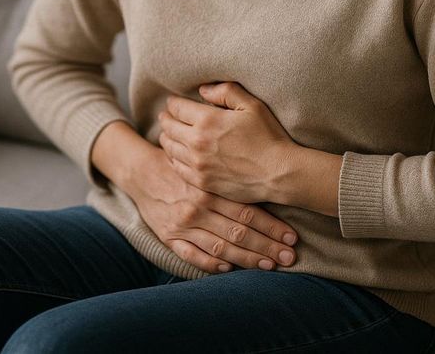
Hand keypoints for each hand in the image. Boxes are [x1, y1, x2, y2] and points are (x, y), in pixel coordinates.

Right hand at [126, 147, 298, 273]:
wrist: (142, 172)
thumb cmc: (182, 168)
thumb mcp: (206, 165)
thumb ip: (231, 178)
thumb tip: (268, 185)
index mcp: (210, 188)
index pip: (247, 211)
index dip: (272, 226)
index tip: (292, 237)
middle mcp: (198, 207)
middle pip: (239, 232)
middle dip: (267, 246)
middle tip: (289, 256)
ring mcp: (183, 224)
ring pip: (220, 247)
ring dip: (247, 258)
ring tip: (269, 265)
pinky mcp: (169, 236)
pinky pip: (191, 255)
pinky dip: (209, 264)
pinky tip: (228, 268)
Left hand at [158, 81, 297, 203]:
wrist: (279, 173)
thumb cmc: (268, 136)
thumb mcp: (251, 105)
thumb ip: (226, 92)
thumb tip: (202, 90)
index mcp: (207, 120)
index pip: (176, 108)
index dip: (173, 103)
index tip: (172, 103)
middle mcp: (197, 142)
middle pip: (168, 127)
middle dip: (166, 119)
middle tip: (165, 116)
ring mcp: (197, 164)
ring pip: (169, 148)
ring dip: (167, 138)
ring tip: (168, 134)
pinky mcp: (201, 182)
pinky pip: (177, 168)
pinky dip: (173, 158)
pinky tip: (177, 155)